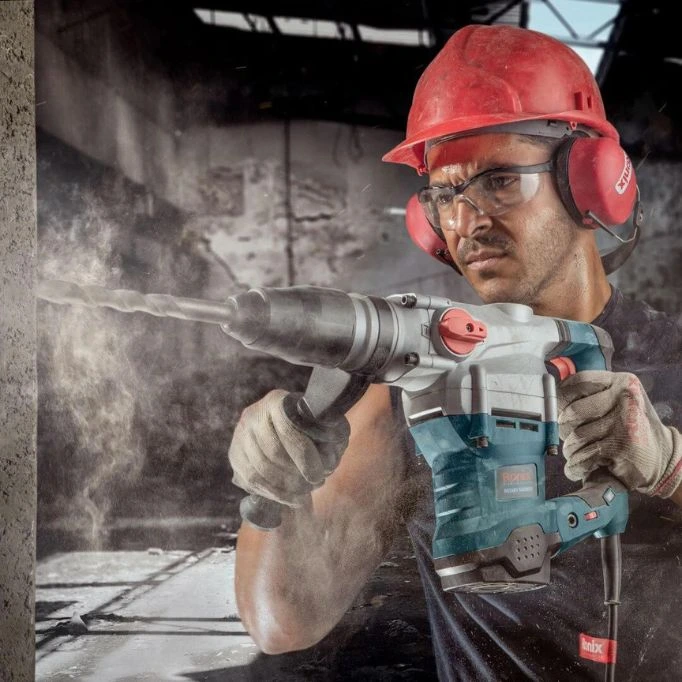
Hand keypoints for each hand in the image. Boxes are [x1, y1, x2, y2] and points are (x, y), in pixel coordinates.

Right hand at [228, 390, 350, 506]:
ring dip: (285, 489)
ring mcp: (240, 435)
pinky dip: (273, 494)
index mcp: (277, 401)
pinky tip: (290, 498)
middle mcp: (253, 415)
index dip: (305, 457)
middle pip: (272, 454)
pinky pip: (250, 482)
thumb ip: (333, 438)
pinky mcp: (234, 455)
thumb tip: (328, 461)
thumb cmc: (314, 427)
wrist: (286, 426)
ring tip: (305, 493)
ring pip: (259, 471)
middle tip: (315, 484)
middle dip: (296, 476)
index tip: (320, 474)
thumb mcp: (328, 425)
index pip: (288, 430)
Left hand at [557, 371, 681, 496]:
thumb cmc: (628, 426)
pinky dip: (576, 466)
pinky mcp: (622, 447)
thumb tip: (550, 397)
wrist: (662, 457)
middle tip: (571, 437)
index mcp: (621, 382)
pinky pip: (583, 457)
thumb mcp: (615, 401)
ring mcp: (625, 423)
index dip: (561, 399)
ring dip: (571, 450)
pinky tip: (580, 467)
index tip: (559, 411)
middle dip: (565, 430)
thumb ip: (589, 395)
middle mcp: (625, 398)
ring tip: (579, 453)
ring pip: (576, 437)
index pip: (577, 383)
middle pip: (572, 412)